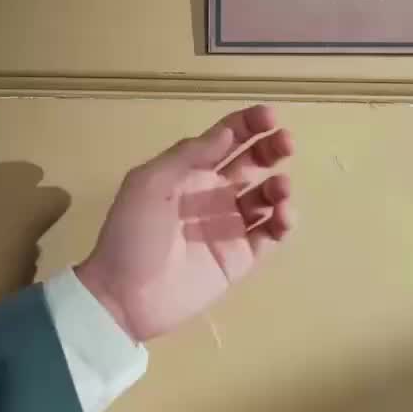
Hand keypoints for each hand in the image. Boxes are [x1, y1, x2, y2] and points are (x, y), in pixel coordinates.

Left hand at [74, 105, 294, 342]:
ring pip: (265, 199)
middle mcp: (213, 195)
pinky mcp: (240, 259)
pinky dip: (283, 222)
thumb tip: (227, 132)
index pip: (225, 140)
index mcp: (189, 173)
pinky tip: (282, 216)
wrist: (125, 295)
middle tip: (287, 143)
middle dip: (271, 150)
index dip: (248, 124)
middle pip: (252, 164)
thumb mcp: (149, 184)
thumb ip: (188, 155)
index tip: (270, 116)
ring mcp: (228, 227)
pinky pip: (270, 235)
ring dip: (278, 187)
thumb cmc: (132, 233)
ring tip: (280, 189)